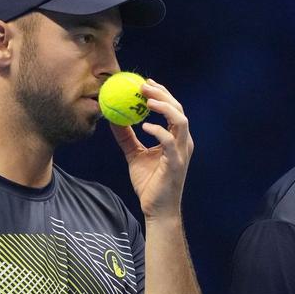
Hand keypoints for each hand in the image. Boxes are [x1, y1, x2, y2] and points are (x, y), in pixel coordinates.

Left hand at [109, 78, 192, 219]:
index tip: (145, 83)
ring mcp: (181, 152)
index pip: (173, 110)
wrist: (157, 209)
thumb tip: (112, 118)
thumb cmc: (149, 184)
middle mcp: (182, 143)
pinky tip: (144, 126)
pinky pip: (169, 141)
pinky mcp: (176, 163)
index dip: (161, 94)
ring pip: (180, 121)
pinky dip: (158, 130)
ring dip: (165, 107)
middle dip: (162, 95)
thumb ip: (126, 136)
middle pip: (178, 110)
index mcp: (176, 139)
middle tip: (143, 86)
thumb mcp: (134, 154)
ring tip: (147, 100)